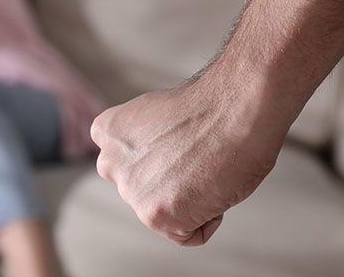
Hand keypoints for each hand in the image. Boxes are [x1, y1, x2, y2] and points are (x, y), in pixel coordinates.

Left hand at [90, 61, 291, 245]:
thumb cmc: (212, 108)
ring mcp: (132, 192)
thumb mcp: (155, 116)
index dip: (162, 158)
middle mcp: (111, 163)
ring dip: (191, 199)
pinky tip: (214, 186)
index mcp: (108, 132)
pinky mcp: (156, 216)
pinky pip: (189, 234)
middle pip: (146, 191)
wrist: (235, 109)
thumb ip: (142, 143)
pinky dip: (210, 218)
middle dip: (172, 182)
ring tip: (207, 167)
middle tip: (198, 157)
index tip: (180, 143)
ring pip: (166, 213)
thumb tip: (156, 166)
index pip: (127, 165)